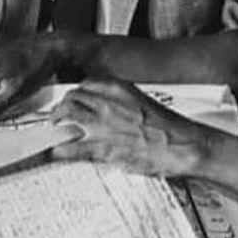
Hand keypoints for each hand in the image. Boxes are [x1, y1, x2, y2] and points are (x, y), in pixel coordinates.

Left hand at [51, 80, 209, 176]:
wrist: (183, 146)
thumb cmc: (171, 130)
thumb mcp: (145, 103)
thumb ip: (125, 104)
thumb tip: (113, 113)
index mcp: (120, 88)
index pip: (88, 84)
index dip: (78, 93)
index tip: (75, 99)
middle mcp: (108, 102)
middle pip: (72, 96)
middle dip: (63, 105)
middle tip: (60, 114)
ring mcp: (102, 124)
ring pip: (66, 114)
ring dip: (56, 121)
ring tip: (54, 128)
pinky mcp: (101, 147)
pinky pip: (69, 147)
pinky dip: (57, 150)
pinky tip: (53, 153)